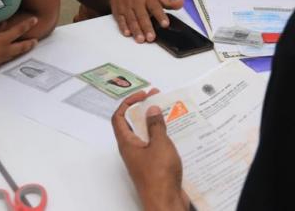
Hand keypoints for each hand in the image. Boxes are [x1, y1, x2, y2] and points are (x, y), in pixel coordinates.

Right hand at [0, 15, 38, 77]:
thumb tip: (4, 23)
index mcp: (2, 40)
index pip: (18, 30)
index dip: (27, 24)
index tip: (35, 20)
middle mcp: (4, 50)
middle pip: (21, 46)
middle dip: (29, 43)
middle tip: (36, 41)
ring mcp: (0, 59)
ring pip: (15, 54)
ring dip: (22, 50)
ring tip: (27, 47)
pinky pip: (8, 58)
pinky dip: (13, 55)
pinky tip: (10, 54)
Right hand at [108, 0, 183, 42]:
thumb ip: (168, 2)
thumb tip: (181, 2)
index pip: (156, 7)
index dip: (161, 15)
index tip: (165, 24)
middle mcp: (138, 3)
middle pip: (143, 16)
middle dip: (147, 27)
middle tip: (151, 37)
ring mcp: (127, 8)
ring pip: (132, 20)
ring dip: (136, 30)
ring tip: (141, 39)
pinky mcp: (118, 13)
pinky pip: (120, 20)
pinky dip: (123, 27)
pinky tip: (127, 33)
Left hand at [112, 90, 188, 210]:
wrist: (165, 203)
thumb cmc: (159, 176)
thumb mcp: (159, 145)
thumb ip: (155, 125)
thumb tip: (151, 109)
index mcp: (127, 143)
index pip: (119, 117)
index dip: (128, 103)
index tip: (142, 95)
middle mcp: (132, 150)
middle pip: (132, 124)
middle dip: (143, 109)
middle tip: (157, 98)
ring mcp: (142, 158)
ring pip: (145, 135)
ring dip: (154, 122)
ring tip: (168, 111)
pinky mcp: (154, 166)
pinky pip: (155, 145)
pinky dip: (162, 136)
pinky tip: (175, 132)